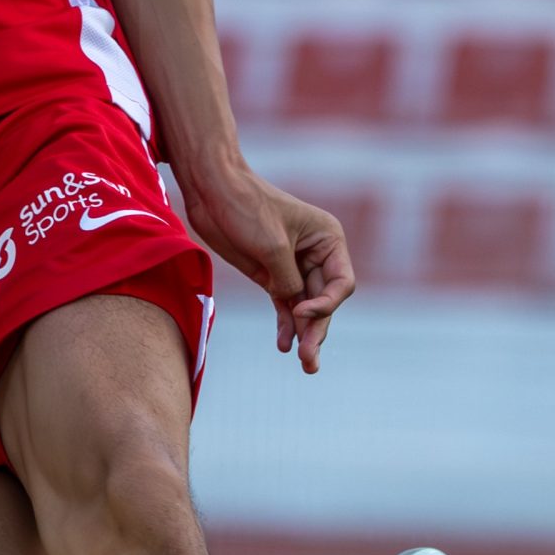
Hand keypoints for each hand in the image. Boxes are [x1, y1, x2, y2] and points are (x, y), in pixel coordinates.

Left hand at [179, 163, 355, 373]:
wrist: (212, 190)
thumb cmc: (246, 207)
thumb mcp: (272, 247)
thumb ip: (288, 281)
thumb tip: (297, 308)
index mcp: (328, 239)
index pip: (342, 283)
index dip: (326, 304)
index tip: (301, 312)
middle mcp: (317, 254)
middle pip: (325, 300)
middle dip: (317, 330)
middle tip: (309, 360)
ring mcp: (293, 266)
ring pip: (306, 307)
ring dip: (305, 334)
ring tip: (305, 364)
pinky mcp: (270, 274)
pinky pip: (285, 304)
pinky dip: (286, 324)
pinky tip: (284, 345)